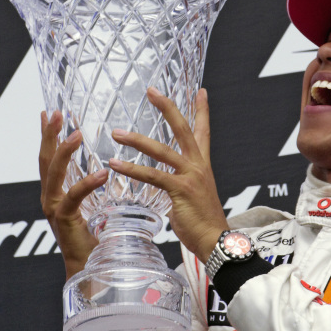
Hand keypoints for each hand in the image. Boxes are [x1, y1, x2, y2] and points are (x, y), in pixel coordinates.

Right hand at [39, 111, 107, 278]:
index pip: (49, 157)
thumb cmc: (94, 238)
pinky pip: (73, 197)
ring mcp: (53, 208)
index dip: (48, 135)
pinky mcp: (64, 220)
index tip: (48, 112)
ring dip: (64, 152)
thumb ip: (96, 188)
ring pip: (53, 173)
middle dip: (50, 134)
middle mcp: (50, 197)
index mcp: (56, 191)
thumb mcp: (94, 206)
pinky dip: (88, 183)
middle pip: (45, 159)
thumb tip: (110, 169)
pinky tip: (103, 172)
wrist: (89, 266)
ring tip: (77, 134)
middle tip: (57, 113)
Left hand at [108, 88, 228, 262]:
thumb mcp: (192, 198)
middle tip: (152, 91)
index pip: (203, 131)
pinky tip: (116, 164)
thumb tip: (166, 189)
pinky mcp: (180, 190)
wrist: (215, 240)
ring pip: (161, 150)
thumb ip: (179, 187)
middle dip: (167, 108)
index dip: (202, 110)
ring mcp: (190, 176)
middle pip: (183, 129)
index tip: (200, 91)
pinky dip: (132, 169)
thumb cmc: (203, 223)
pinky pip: (152, 176)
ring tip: (117, 133)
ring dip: (137, 140)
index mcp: (202, 165)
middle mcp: (198, 166)